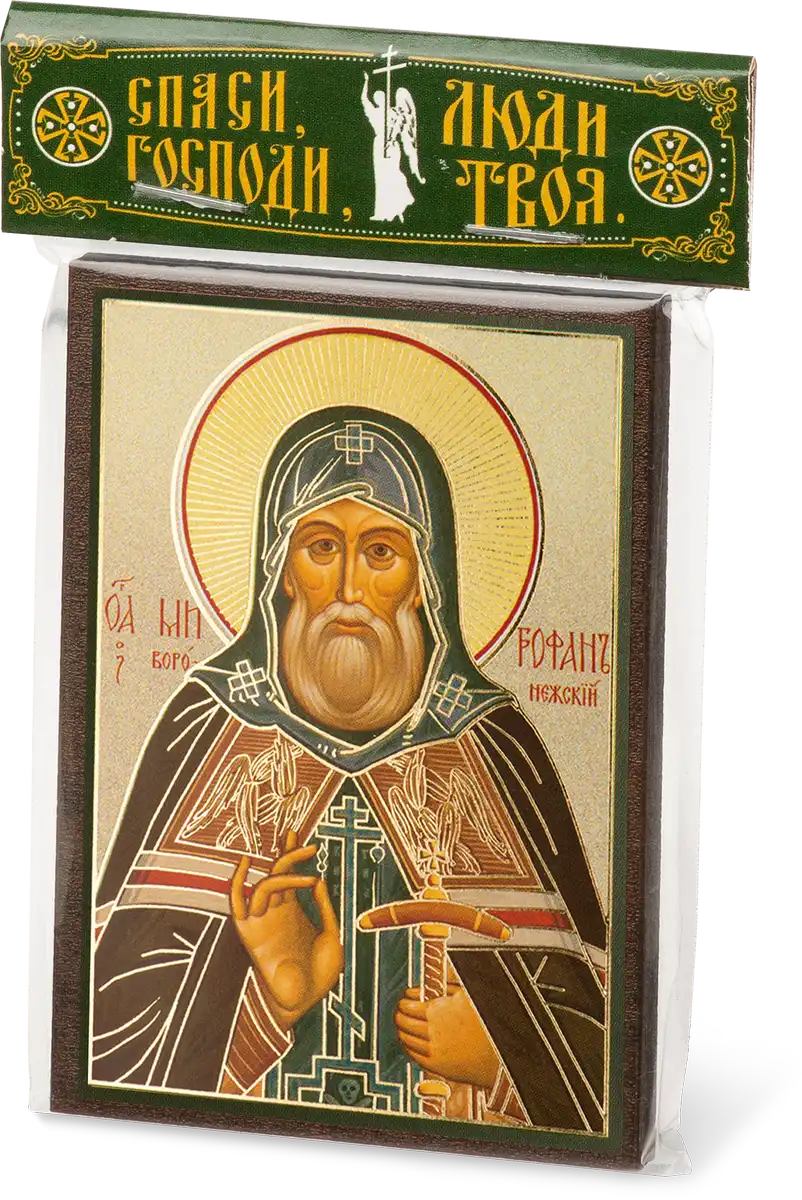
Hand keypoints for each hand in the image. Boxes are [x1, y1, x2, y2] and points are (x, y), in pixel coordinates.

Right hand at [230, 832, 342, 1031]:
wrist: (306, 1003)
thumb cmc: (320, 975)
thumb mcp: (332, 935)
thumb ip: (325, 908)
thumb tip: (318, 879)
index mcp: (293, 911)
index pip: (290, 874)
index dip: (292, 854)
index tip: (299, 836)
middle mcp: (276, 912)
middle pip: (276, 873)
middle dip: (287, 854)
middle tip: (303, 841)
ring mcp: (263, 921)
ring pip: (263, 885)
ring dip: (280, 871)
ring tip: (303, 866)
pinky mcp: (250, 934)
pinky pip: (236, 905)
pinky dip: (236, 883)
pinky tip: (244, 865)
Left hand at [394, 980, 500, 1090]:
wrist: (501, 1051)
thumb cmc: (486, 1020)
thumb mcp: (468, 993)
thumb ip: (448, 985)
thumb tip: (432, 981)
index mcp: (437, 1010)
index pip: (408, 1005)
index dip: (405, 1000)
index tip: (406, 997)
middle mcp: (431, 1031)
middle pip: (404, 1022)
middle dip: (400, 1014)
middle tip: (400, 1010)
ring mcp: (434, 1050)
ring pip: (407, 1039)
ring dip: (402, 1030)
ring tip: (403, 1025)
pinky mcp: (438, 1066)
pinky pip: (415, 1056)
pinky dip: (409, 1047)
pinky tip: (411, 1042)